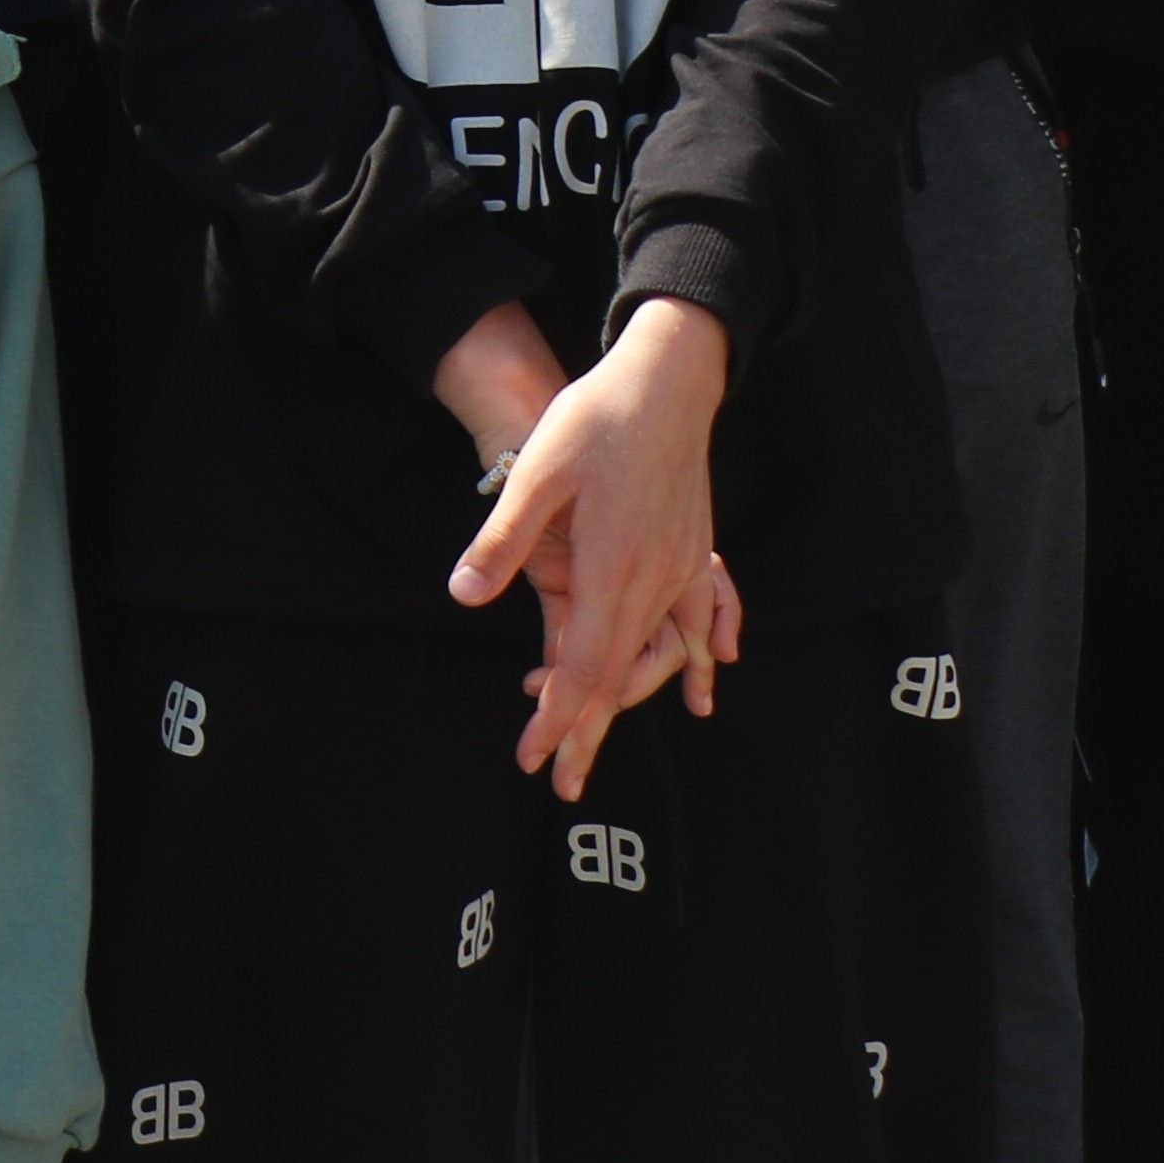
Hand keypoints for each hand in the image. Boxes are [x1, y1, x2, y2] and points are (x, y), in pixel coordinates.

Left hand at [451, 298, 727, 800]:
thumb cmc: (597, 419)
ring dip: (624, 703)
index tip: (532, 758)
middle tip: (557, 783)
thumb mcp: (536, 470)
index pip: (582, 665)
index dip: (558, 717)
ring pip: (651, 655)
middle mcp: (653, 577)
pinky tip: (699, 691)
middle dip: (586, 732)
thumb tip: (464, 595)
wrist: (670, 378)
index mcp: (611, 565)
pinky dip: (692, 663)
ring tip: (596, 745)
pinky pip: (694, 624)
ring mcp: (681, 567)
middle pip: (617, 676)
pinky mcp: (695, 553)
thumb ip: (503, 539)